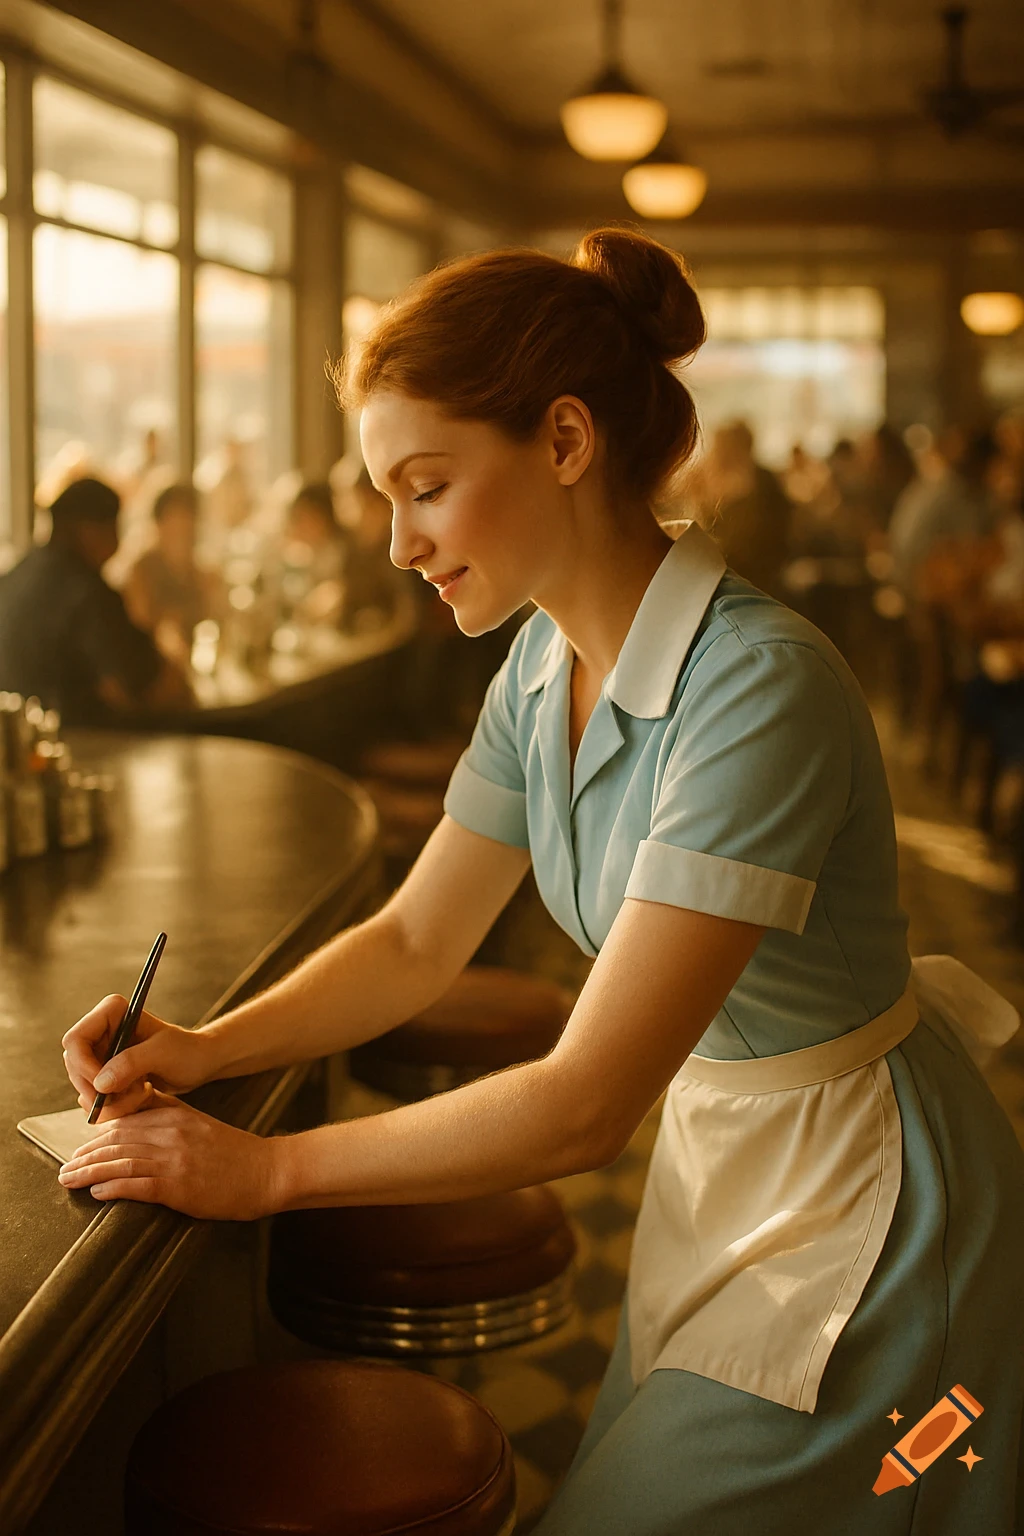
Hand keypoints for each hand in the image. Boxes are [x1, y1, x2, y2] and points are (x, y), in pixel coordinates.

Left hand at [56, 1092, 281, 1218]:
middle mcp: (171, 1135)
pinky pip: (136, 1185)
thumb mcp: (198, 1122)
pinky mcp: (179, 1185)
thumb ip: (168, 1114)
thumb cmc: (233, 1152)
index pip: (124, 1124)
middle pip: (116, 1142)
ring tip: (70, 1181)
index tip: (79, 1150)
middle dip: (85, 1156)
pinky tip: (97, 1192)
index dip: (96, 1138)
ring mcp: (174, 1160)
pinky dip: (112, 1188)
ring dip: (89, 1172)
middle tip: (65, 1168)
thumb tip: (133, 1116)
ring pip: (120, 1162)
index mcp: (174, 1117)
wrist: (266, 1171)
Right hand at [62, 993, 218, 1122]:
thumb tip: (99, 1083)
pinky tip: (139, 1097)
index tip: (106, 1087)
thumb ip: (130, 1064)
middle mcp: (101, 1031)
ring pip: (83, 1086)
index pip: (75, 1041)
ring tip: (142, 1094)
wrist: (200, 1063)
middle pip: (74, 1067)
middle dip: (98, 1090)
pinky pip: (94, 1097)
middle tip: (131, 1096)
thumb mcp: (162, 1054)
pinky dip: (114, 1105)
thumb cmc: (187, 1051)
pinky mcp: (106, 1073)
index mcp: (111, 1013)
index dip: (84, 1067)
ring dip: (110, 1101)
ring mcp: (101, 1053)